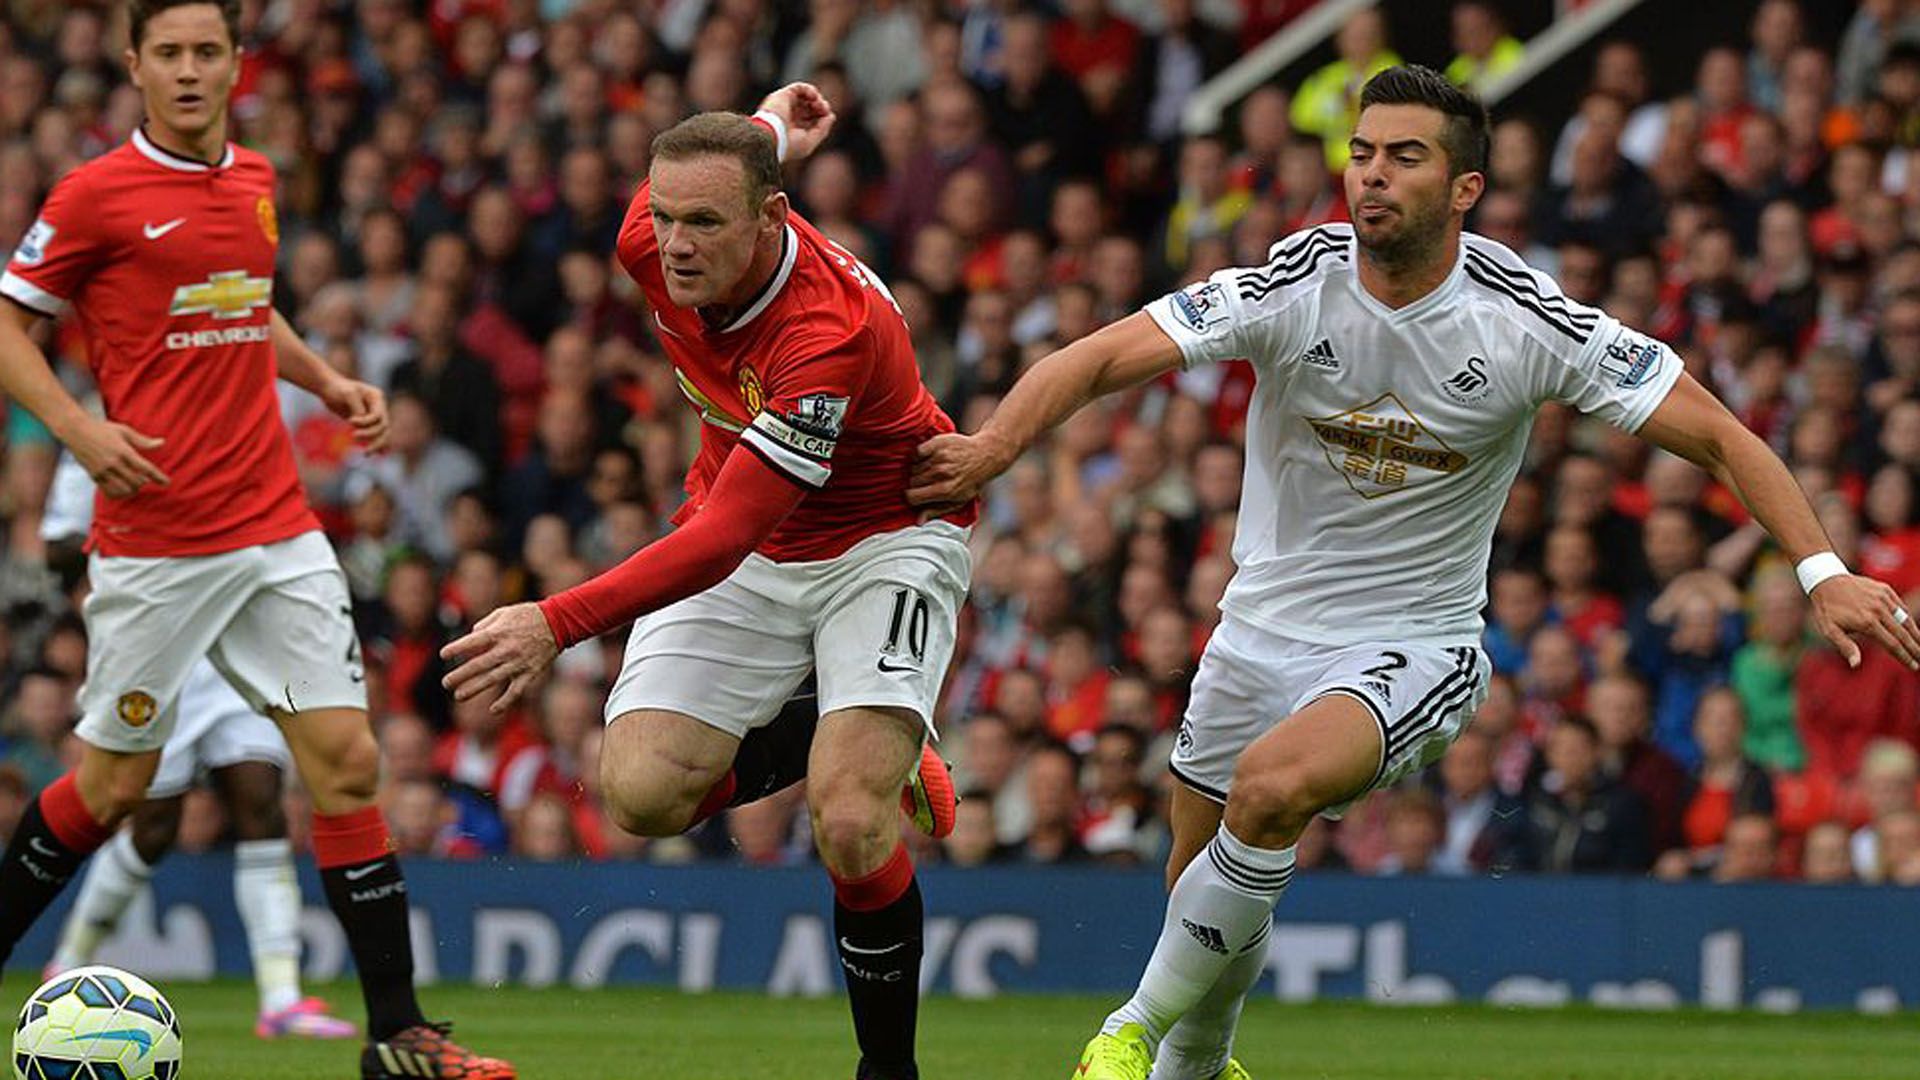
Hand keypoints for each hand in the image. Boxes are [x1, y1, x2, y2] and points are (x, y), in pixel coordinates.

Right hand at [66, 416, 166, 498]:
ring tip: (134, 484)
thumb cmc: (102, 429)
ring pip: (123, 490)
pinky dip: (120, 494)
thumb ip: (143, 440)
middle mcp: (113, 463)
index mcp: (123, 451)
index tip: (166, 482)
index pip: (145, 468)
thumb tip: (162, 443)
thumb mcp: (124, 431)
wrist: (75, 431)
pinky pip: (110, 492)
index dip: (158, 477)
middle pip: (136, 482)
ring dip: (133, 490)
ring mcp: (102, 471)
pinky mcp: (94, 476)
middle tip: (146, 479)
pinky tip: (123, 489)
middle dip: (144, 483)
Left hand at [322, 377, 388, 451]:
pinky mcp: (366, 423)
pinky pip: (375, 435)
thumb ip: (357, 408)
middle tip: (357, 441)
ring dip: (376, 444)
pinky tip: (378, 453)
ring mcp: (373, 415)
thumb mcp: (348, 394)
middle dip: (372, 436)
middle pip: (383, 427)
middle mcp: (378, 407)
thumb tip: (362, 422)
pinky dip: (376, 443)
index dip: (365, 422)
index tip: (349, 421)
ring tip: (366, 454)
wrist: (328, 388)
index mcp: (377, 397)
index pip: (377, 416)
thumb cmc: (337, 388)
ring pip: (381, 433)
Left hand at [441, 603, 560, 711]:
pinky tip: (493, 710)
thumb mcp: (504, 612)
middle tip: (446, 683)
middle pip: (478, 665)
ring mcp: (518, 663)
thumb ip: (485, 624)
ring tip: (458, 696)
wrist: (558, 622)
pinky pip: (516, 690)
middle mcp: (506, 650)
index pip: (471, 643)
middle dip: (460, 675)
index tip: (444, 655)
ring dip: (474, 688)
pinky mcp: (530, 673)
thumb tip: (472, 636)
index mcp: (498, 633)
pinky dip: (505, 701)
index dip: (456, 649)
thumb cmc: (528, 615)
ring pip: (492, 679)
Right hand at [757, 82, 835, 161]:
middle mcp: (789, 117)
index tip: (827, 117)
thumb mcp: (810, 141)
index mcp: (794, 129)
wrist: (770, 137)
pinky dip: (810, 90)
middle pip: (811, 107)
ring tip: (818, 104)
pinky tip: (813, 97)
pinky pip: (799, 87)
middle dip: (821, 107)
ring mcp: (786, 106)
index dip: (823, 116)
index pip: (813, 119)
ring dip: (816, 98)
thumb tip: (831, 115)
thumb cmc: (788, 144)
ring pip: (806, 97)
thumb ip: (822, 129)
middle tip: (824, 110)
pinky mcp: (783, 96)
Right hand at [907, 431, 1013, 514]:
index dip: (913, 498)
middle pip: (912, 482)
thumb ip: (937, 511)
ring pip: (913, 468)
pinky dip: (919, 456)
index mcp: (945, 490)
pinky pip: (917, 452)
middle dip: (916, 484)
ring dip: (918, 471)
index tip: (918, 496)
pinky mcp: (938, 444)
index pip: (913, 496)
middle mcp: (941, 473)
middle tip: (927, 483)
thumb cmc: (971, 482)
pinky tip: (927, 459)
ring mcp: (939, 458)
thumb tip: (918, 522)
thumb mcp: (958, 501)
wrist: (985, 455)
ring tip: (930, 471)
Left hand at [1809, 573, 1919, 669]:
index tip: (1914, 666)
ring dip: (1915, 634)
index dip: (1904, 657)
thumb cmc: (1827, 609)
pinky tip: (1911, 628)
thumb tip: (1856, 665)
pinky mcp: (1885, 590)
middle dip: (1915, 648)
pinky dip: (1907, 618)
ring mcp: (1883, 598)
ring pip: (1905, 620)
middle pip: (1903, 634)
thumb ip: (1845, 647)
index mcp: (1867, 622)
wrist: (1826, 580)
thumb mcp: (1829, 630)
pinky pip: (1900, 607)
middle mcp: (1878, 610)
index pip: (1892, 644)